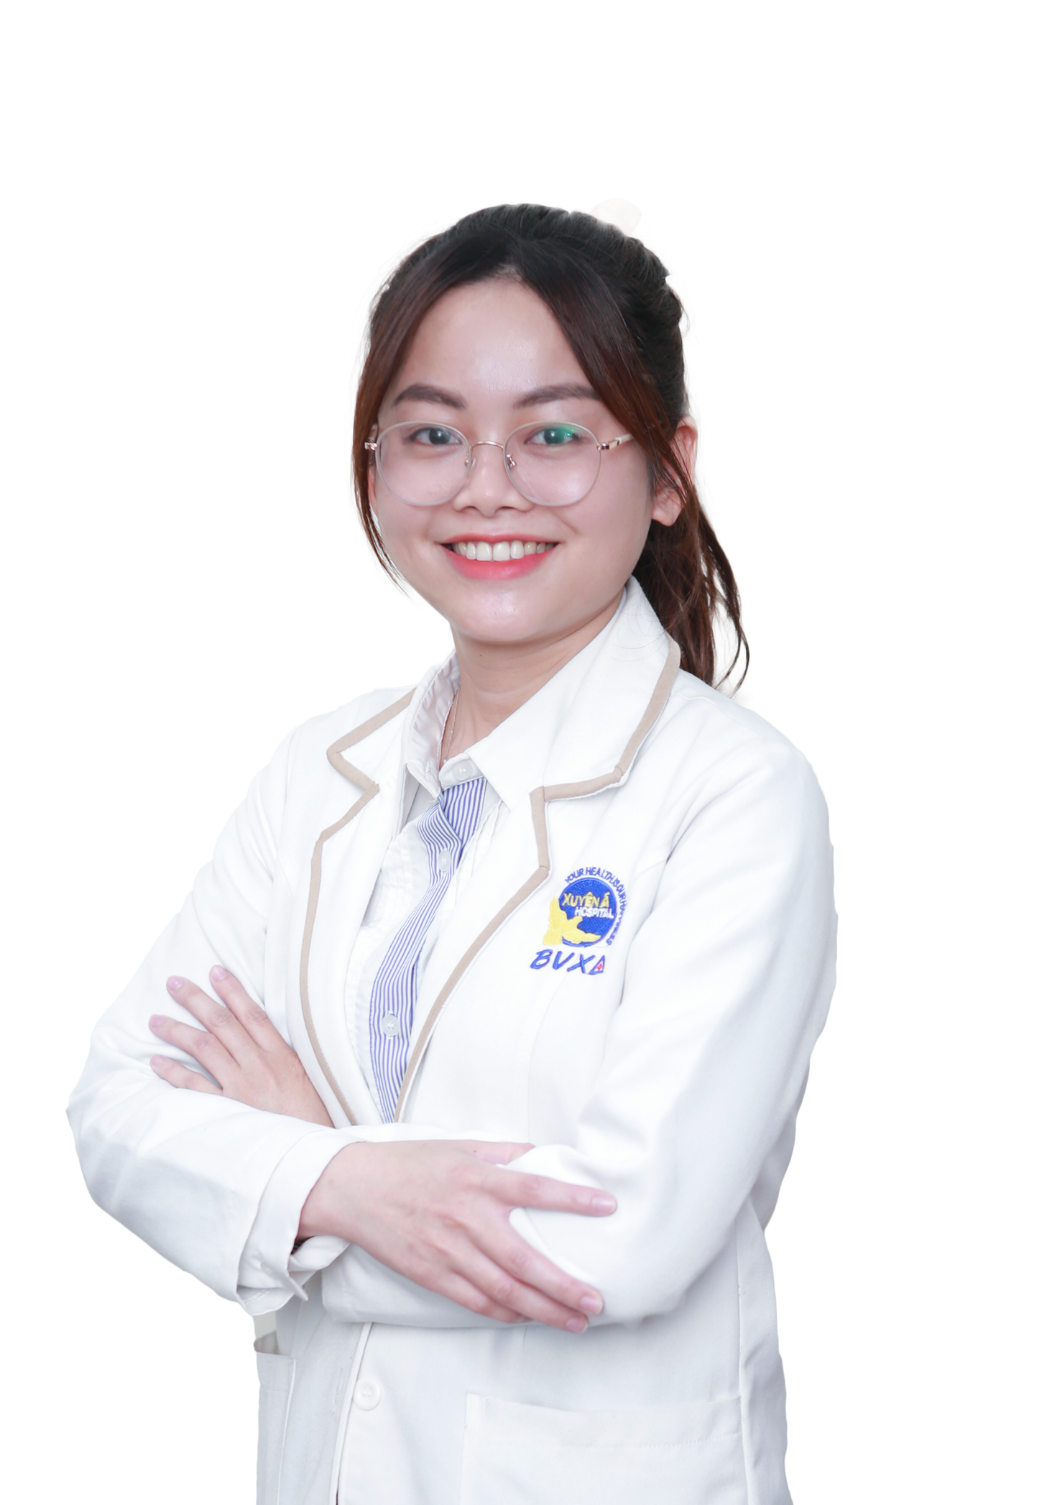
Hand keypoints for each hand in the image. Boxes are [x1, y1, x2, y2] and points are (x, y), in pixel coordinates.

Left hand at [149, 967, 333, 1126]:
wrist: (315, 1154)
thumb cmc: (314, 1119)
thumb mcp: (311, 1080)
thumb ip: (286, 1059)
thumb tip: (266, 1040)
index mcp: (282, 1055)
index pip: (252, 1013)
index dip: (232, 990)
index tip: (215, 971)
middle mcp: (260, 1066)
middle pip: (222, 1023)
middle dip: (196, 1000)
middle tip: (174, 983)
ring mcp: (242, 1088)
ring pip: (204, 1048)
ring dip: (177, 1031)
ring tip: (156, 1021)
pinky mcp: (228, 1111)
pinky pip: (194, 1087)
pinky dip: (173, 1072)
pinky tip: (157, 1061)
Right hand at [298, 1139, 615, 1330]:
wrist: (353, 1188)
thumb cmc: (408, 1164)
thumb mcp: (458, 1146)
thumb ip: (501, 1152)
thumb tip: (539, 1153)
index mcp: (476, 1178)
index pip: (534, 1188)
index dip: (572, 1198)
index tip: (607, 1205)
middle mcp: (465, 1217)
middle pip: (523, 1257)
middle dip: (563, 1284)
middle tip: (596, 1299)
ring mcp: (447, 1250)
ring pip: (503, 1289)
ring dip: (542, 1309)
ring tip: (574, 1320)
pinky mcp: (431, 1273)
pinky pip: (475, 1300)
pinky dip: (504, 1312)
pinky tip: (527, 1317)